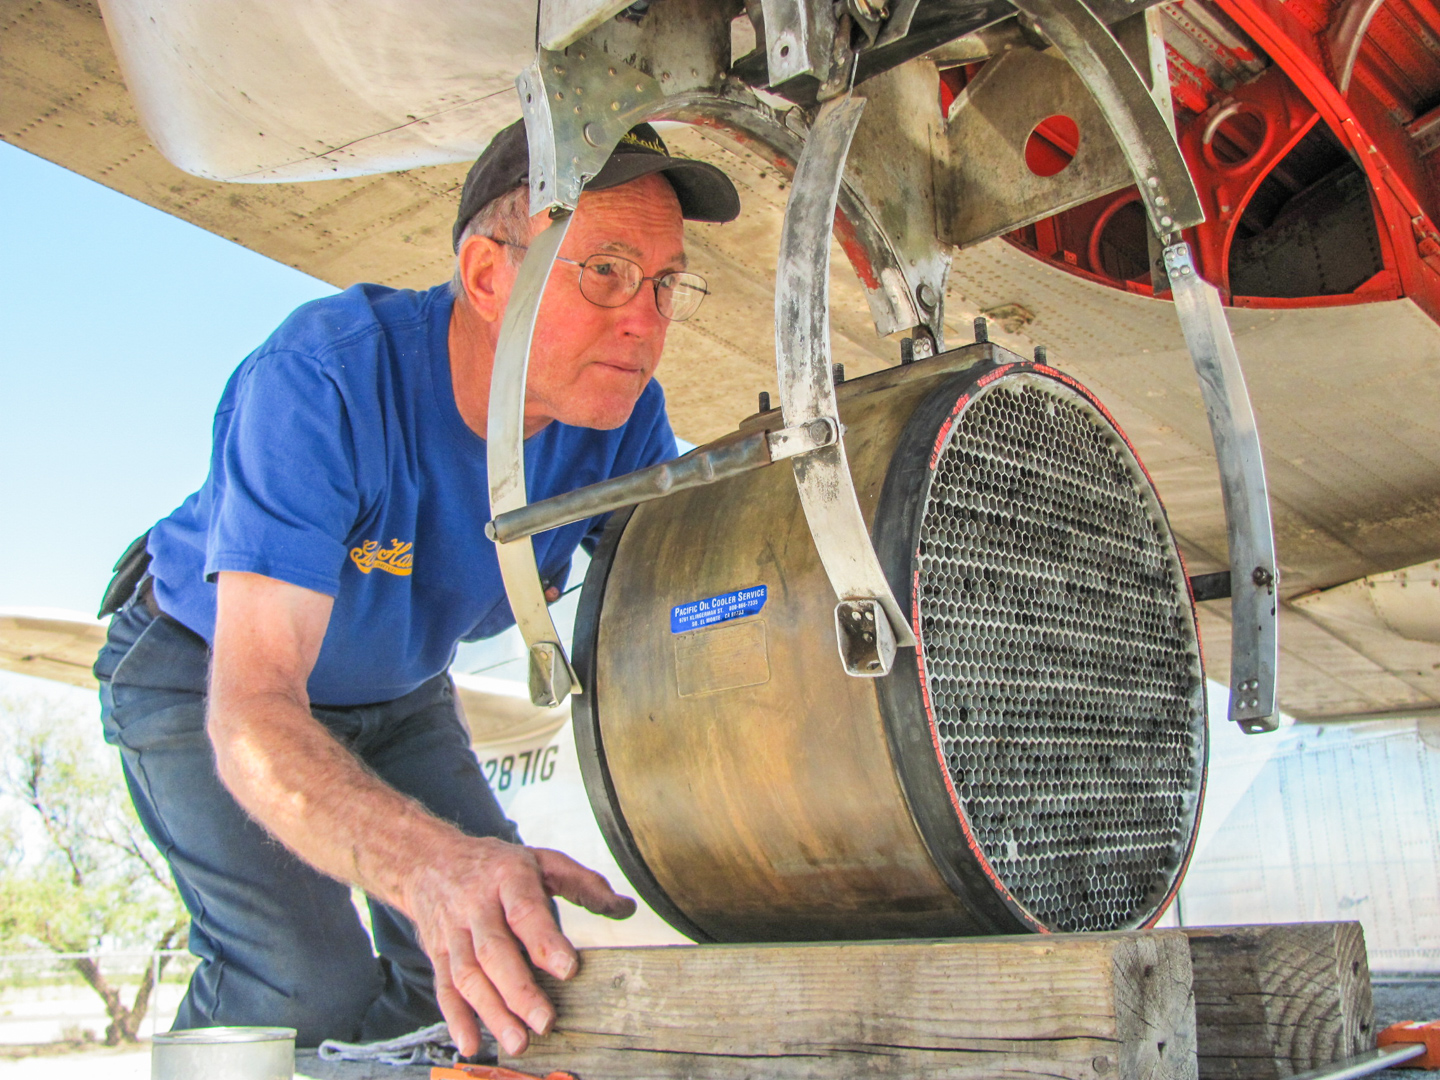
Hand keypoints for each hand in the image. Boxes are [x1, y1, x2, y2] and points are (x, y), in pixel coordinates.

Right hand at [406, 836, 635, 1057]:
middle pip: (494, 951)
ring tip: (518, 1042)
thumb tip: (626, 909)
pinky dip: (456, 1018)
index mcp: (508, 878)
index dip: (545, 941)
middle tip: (545, 1022)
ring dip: (491, 1012)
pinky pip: (444, 987)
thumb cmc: (497, 865)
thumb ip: (584, 884)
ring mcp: (453, 932)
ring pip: (468, 975)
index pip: (526, 911)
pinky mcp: (436, 953)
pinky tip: (472, 1043)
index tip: (568, 969)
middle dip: (520, 990)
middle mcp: (476, 906)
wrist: (429, 860)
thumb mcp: (541, 861)